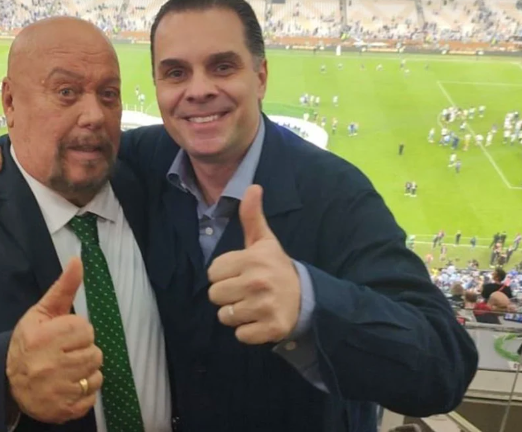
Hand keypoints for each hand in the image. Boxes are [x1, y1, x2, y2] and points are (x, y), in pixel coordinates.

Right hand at [6, 258, 102, 423]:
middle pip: (95, 352)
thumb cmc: (28, 343)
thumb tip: (78, 260)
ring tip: (67, 368)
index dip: (77, 331)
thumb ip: (63, 288)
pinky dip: (85, 391)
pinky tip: (68, 385)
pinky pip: (92, 396)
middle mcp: (49, 366)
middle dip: (83, 350)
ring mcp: (57, 391)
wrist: (7, 382)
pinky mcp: (64, 410)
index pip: (85, 329)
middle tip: (64, 353)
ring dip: (87, 370)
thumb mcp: (41, 313)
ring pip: (96, 373)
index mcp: (43, 339)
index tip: (62, 336)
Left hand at [208, 185, 300, 343]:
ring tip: (253, 305)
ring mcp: (264, 307)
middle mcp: (258, 282)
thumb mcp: (265, 242)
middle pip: (215, 295)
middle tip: (247, 291)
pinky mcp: (271, 329)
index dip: (224, 274)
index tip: (241, 273)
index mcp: (253, 259)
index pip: (212, 272)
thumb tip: (252, 187)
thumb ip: (252, 217)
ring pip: (225, 316)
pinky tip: (260, 320)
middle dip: (227, 295)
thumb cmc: (278, 268)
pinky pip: (240, 335)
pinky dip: (248, 331)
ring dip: (236, 314)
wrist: (308, 298)